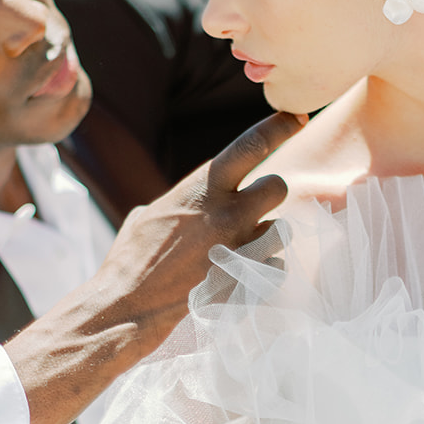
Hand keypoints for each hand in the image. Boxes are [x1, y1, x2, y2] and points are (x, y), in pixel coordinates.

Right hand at [5, 109, 304, 423]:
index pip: (250, 145)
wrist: (127, 307)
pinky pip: (275, 267)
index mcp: (201, 188)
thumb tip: (176, 204)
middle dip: (270, 195)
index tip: (296, 117)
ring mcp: (240, 247)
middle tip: (256, 206)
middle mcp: (227, 212)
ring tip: (242, 248)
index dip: (278, 127)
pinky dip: (263, 271)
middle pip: (278, 186)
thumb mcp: (146, 217)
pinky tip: (241, 276)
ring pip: (281, 230)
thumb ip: (175, 203)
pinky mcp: (247, 280)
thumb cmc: (130, 260)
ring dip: (267, 237)